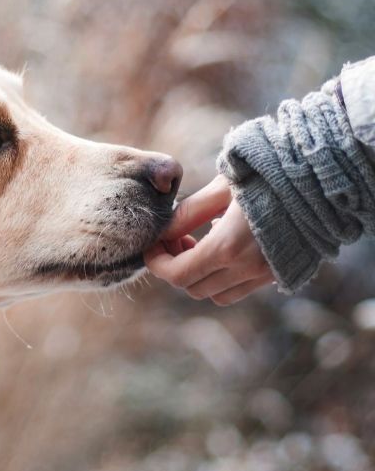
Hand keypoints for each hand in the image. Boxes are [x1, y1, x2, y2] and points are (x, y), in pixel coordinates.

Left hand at [144, 175, 274, 305]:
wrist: (320, 180)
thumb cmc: (267, 175)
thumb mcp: (221, 187)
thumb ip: (188, 213)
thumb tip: (163, 231)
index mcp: (228, 247)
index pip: (177, 275)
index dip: (156, 263)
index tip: (151, 246)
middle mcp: (247, 269)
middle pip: (192, 288)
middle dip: (175, 266)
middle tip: (175, 239)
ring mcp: (265, 275)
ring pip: (216, 294)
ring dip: (199, 275)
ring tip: (198, 243)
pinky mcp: (278, 274)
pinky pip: (239, 289)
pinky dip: (222, 277)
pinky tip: (224, 246)